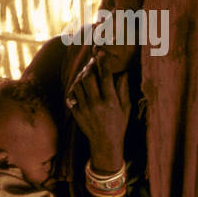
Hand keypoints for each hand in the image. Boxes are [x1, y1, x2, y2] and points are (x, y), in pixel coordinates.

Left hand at [67, 52, 130, 169]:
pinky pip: (72, 95)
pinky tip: (80, 84)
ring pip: (77, 85)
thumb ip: (123, 90)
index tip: (101, 53)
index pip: (105, 77)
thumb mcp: (126, 107)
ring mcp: (84, 109)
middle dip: (90, 67)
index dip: (103, 62)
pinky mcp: (76, 113)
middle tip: (92, 61)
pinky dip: (75, 87)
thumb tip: (123, 73)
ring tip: (87, 72)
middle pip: (88, 78)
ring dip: (81, 76)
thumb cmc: (119, 124)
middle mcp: (96, 104)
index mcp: (110, 101)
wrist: (104, 144)